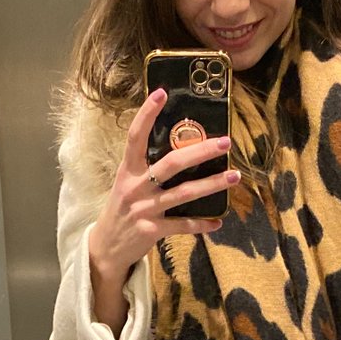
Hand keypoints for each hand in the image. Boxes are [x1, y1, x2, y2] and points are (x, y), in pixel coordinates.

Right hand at [88, 87, 239, 278]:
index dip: (147, 114)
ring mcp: (144, 209)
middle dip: (200, 151)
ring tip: (234, 176)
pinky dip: (202, 224)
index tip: (162, 93)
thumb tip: (181, 146)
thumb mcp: (128, 183)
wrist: (106, 246)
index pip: (135, 136)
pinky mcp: (152, 230)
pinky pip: (182, 226)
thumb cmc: (122, 209)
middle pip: (171, 164)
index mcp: (128, 170)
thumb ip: (147, 167)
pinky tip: (218, 221)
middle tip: (225, 142)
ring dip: (212, 184)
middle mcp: (136, 186)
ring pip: (184, 194)